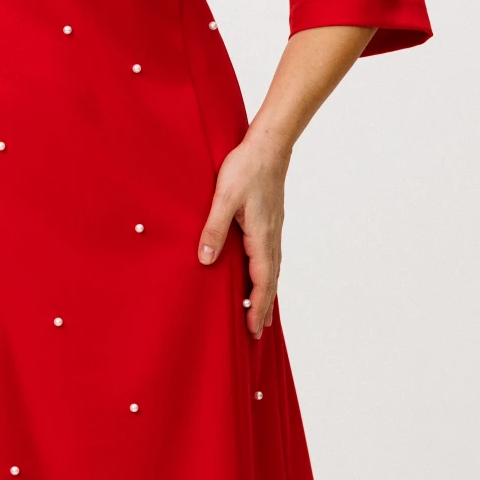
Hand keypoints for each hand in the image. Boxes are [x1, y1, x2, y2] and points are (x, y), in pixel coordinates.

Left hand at [196, 132, 288, 338]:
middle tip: (258, 333)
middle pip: (270, 281)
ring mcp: (273, 230)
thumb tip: (206, 260)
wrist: (268, 146)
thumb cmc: (245, 169)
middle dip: (264, 308)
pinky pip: (270, 258)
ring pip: (272, 270)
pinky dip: (267, 275)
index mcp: (261, 237)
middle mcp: (271, 238)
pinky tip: (260, 277)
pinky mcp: (269, 223)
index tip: (253, 329)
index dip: (257, 307)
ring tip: (261, 314)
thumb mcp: (224, 199)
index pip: (262, 281)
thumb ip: (214, 230)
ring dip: (266, 294)